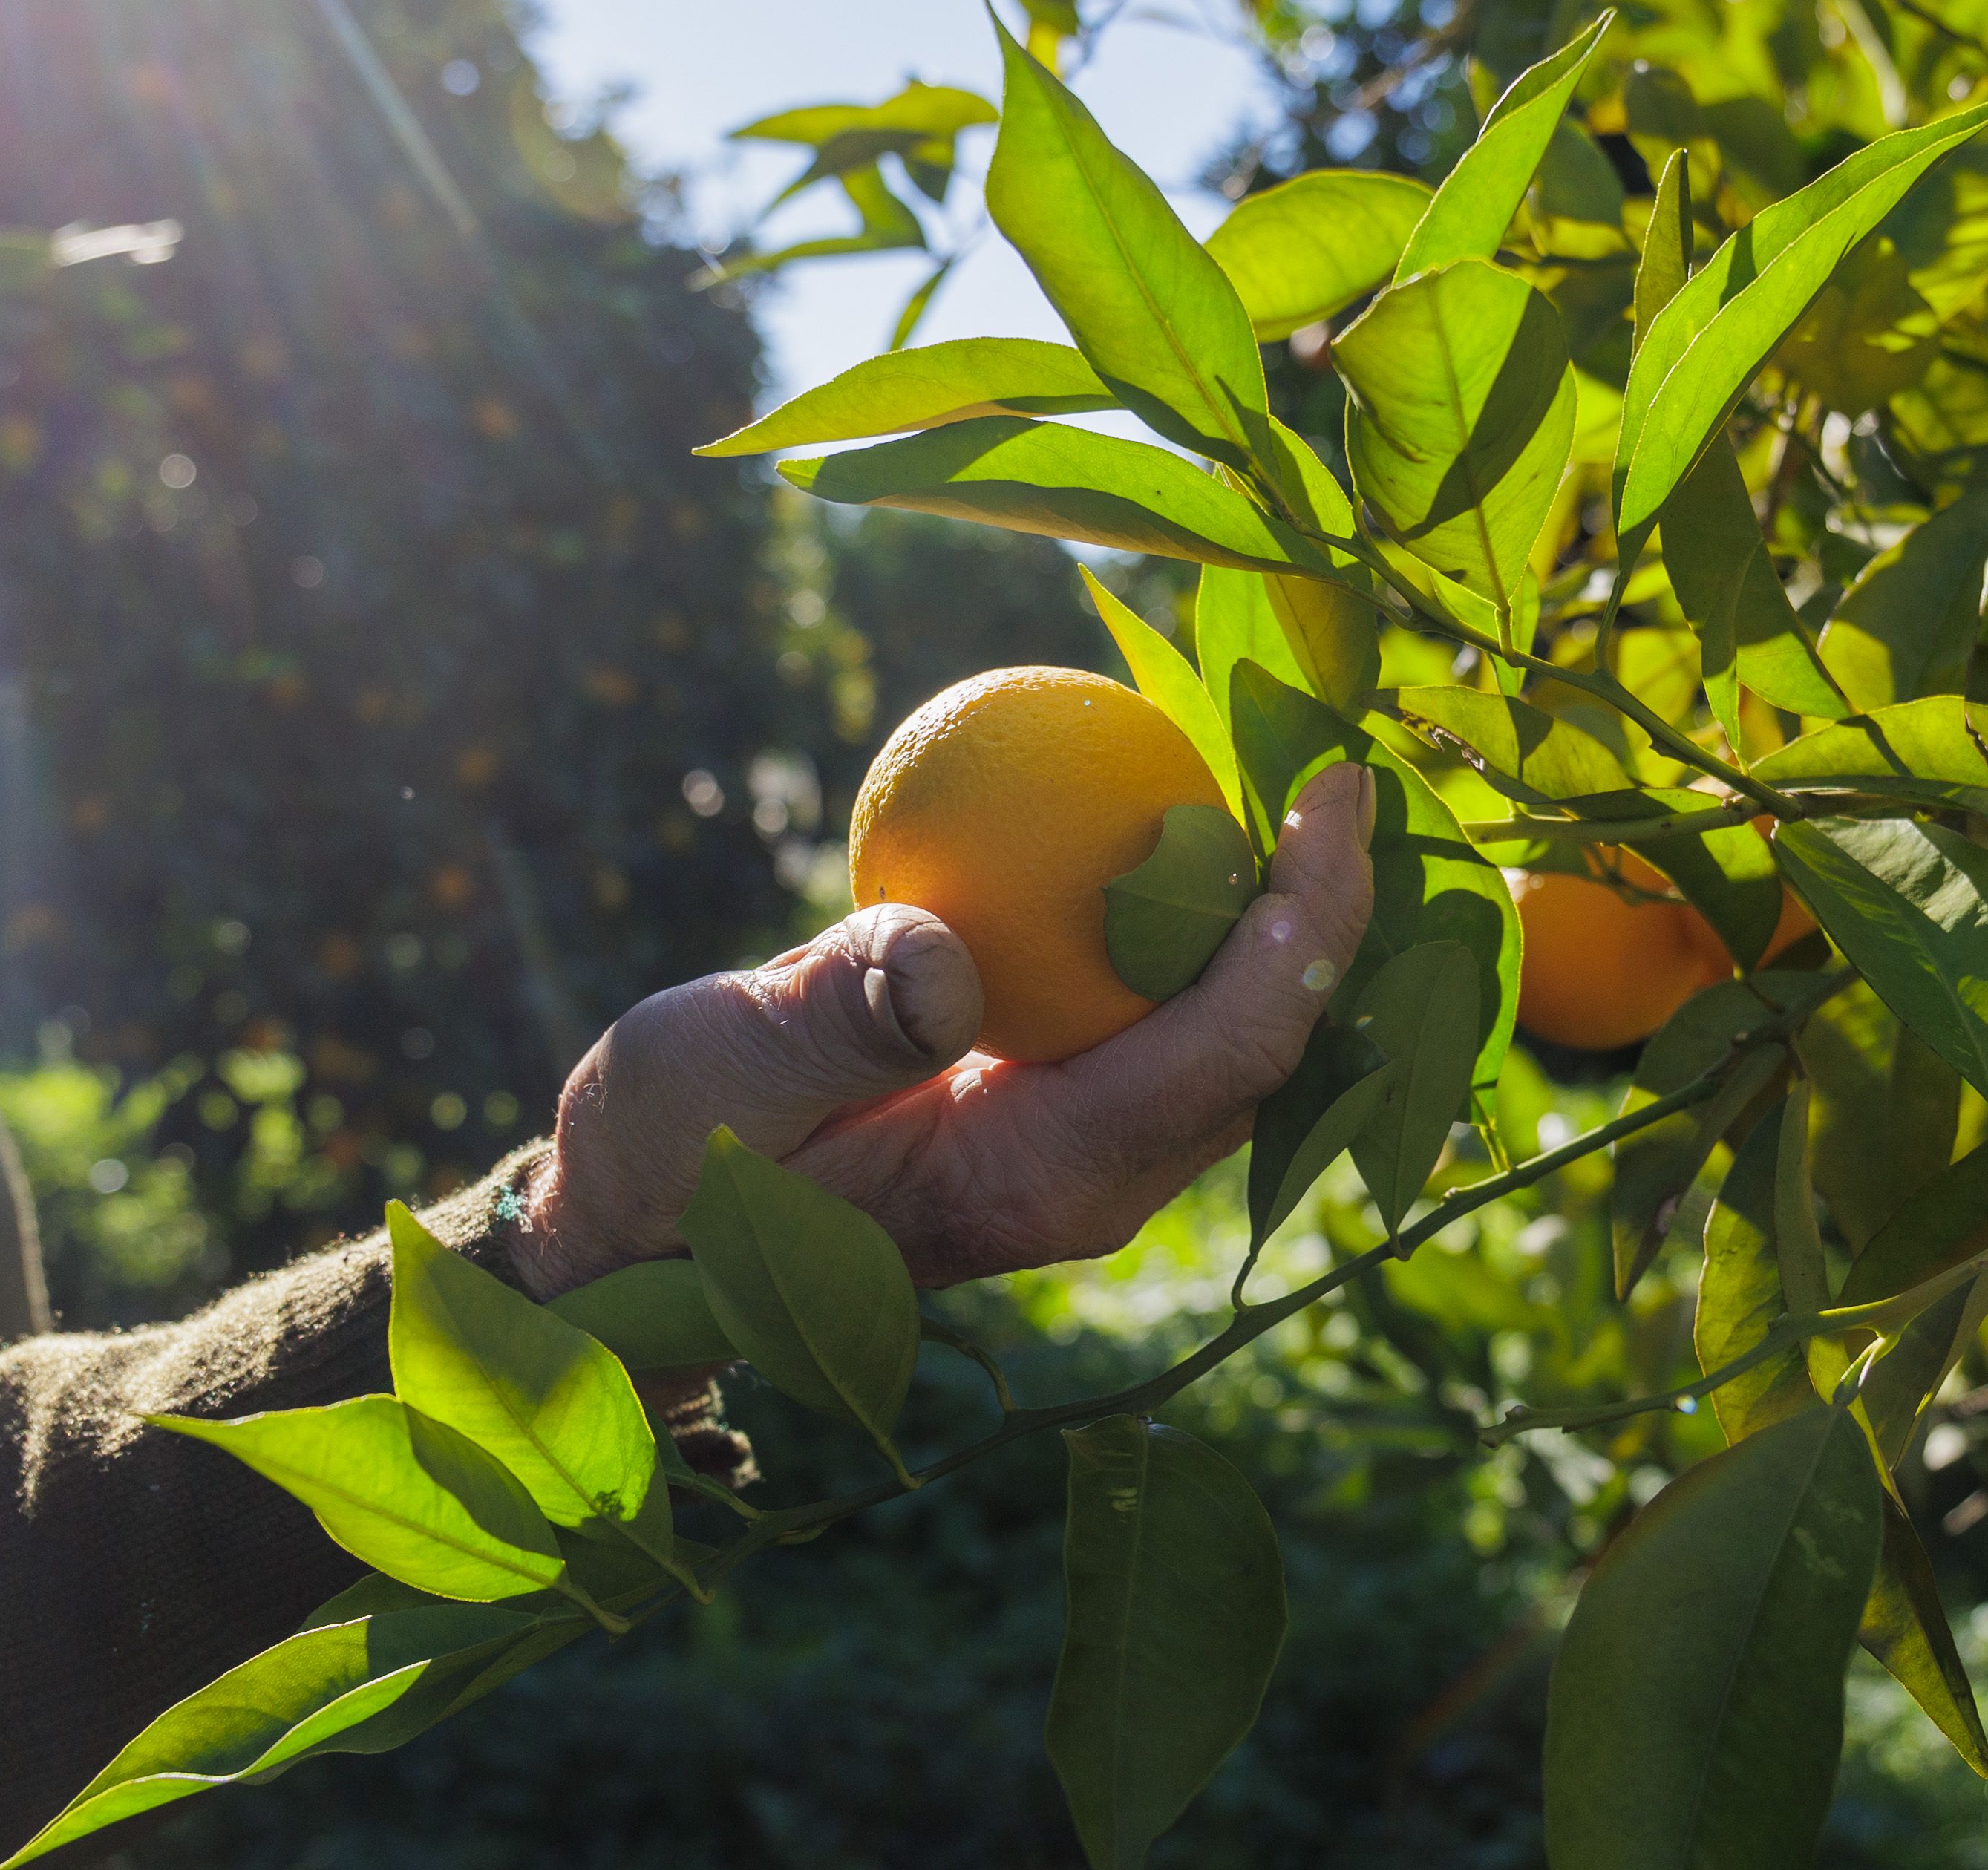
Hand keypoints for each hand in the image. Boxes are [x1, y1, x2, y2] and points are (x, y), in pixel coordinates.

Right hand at [506, 763, 1375, 1295]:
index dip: (1306, 923)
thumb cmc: (672, 1156)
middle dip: (1334, 910)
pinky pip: (1170, 1012)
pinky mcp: (1063, 1111)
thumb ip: (830, 1021)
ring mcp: (1090, 1150)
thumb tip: (948, 964)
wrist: (645, 1227)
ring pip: (1240, 1029)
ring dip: (1280, 913)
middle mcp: (1099, 1178)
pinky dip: (1200, 920)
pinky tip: (1188, 814)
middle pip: (1275, 1041)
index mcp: (1044, 1178)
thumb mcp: (716, 1076)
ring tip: (1296, 772)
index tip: (1334, 791)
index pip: (1232, 1048)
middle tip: (1342, 761)